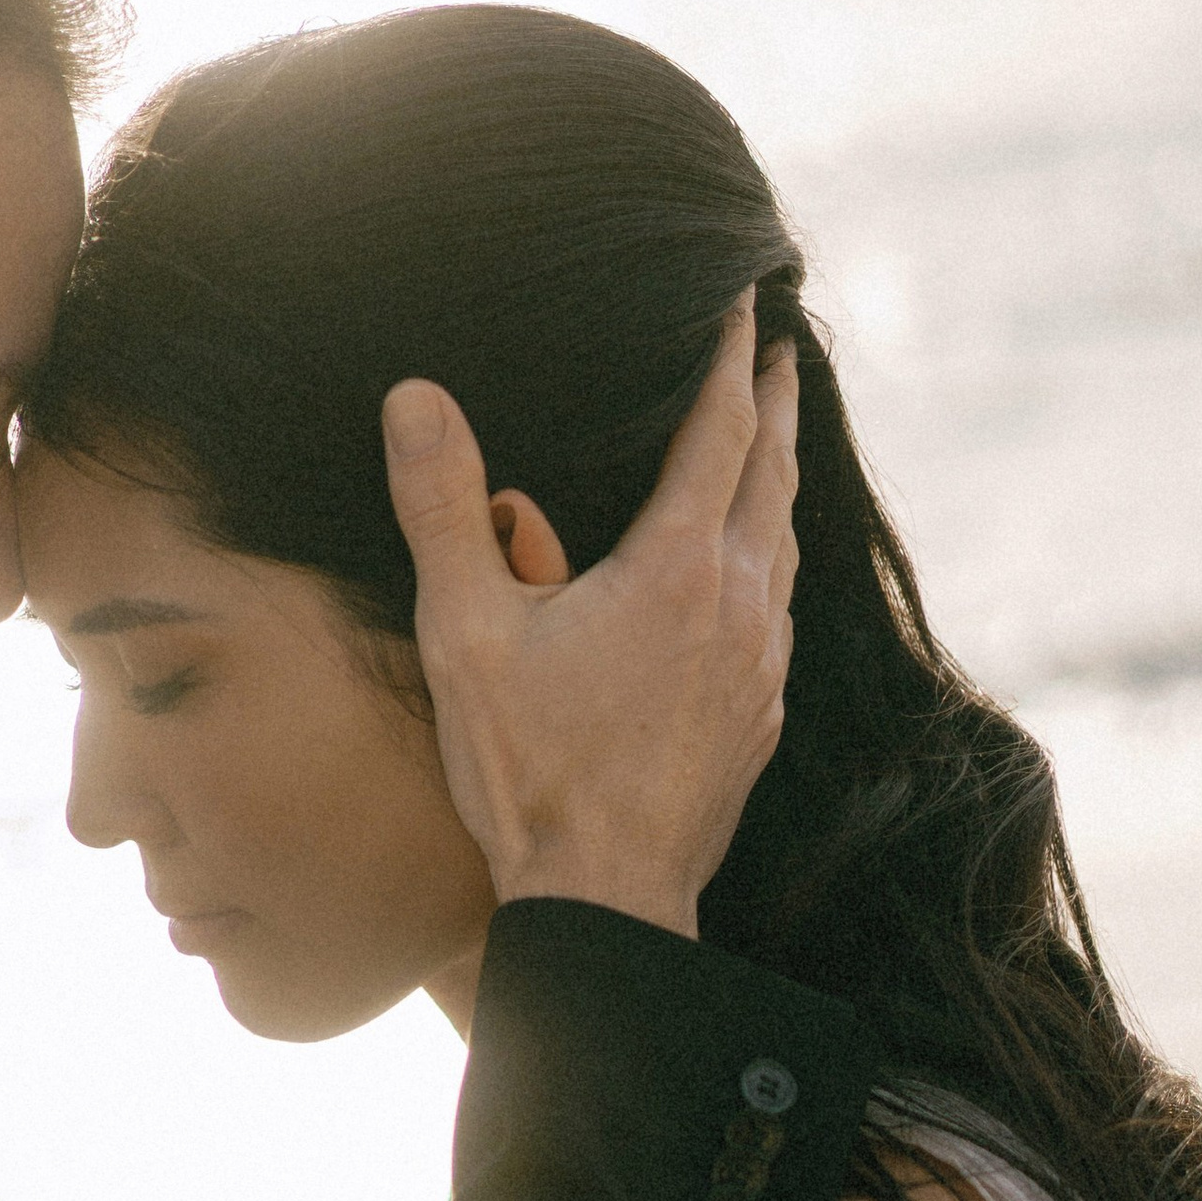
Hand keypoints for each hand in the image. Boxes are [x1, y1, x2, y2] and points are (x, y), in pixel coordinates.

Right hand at [383, 295, 798, 935]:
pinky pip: (780, 617)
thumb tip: (415, 399)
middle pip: (774, 478)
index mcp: (679, 567)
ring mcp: (760, 669)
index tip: (750, 300)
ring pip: (786, 549)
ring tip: (771, 453)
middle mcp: (740, 607)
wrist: (604, 900)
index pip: (721, 430)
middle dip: (776, 407)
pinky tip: (755, 582)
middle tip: (783, 353)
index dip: (734, 357)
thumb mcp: (465, 632)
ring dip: (779, 487)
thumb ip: (443, 509)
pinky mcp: (760, 722)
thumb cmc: (530, 771)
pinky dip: (772, 567)